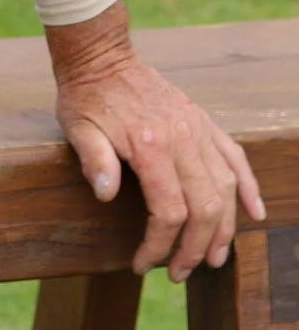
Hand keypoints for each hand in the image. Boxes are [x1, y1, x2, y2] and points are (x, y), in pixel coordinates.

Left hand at [47, 2, 263, 279]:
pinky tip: (253, 213)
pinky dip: (248, 187)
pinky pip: (235, 158)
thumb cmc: (86, 97)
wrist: (102, 56)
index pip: (168, 211)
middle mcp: (182, 138)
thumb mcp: (77, 127)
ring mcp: (198, 129)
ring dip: (224, 229)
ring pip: (225, 188)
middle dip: (195, 249)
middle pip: (204, 207)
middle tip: (178, 273)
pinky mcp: (204, 122)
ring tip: (215, 259)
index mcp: (150, 145)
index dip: (159, 245)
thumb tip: (104, 194)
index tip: (143, 264)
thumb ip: (93, 159)